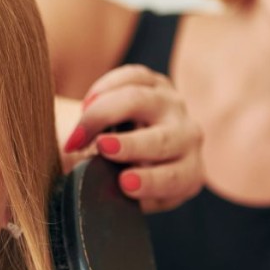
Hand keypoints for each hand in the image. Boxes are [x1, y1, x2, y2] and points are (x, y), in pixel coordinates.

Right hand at [58, 65, 203, 212]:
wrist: (123, 149)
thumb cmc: (119, 177)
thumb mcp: (119, 193)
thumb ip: (109, 191)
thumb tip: (86, 185)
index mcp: (185, 175)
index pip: (174, 179)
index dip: (150, 181)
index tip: (124, 183)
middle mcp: (187, 139)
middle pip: (162, 140)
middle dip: (130, 144)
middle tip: (102, 147)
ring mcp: (174, 106)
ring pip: (143, 101)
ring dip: (108, 112)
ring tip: (82, 124)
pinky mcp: (157, 82)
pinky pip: (134, 76)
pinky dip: (107, 87)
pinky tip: (87, 102)